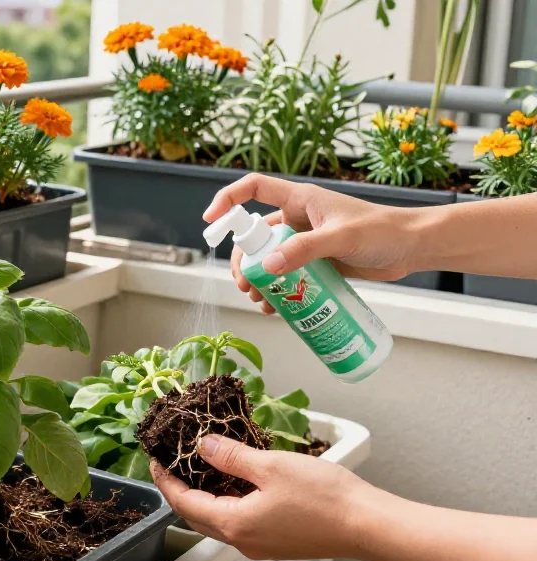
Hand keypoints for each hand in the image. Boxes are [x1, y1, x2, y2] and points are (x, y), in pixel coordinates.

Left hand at [151, 434, 374, 560]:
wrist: (368, 524)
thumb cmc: (324, 497)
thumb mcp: (270, 466)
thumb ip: (230, 456)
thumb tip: (202, 446)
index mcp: (234, 523)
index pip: (183, 502)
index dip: (165, 480)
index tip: (155, 460)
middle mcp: (242, 540)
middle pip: (196, 515)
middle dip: (179, 489)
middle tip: (171, 462)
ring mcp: (260, 544)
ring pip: (218, 518)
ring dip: (204, 494)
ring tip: (199, 464)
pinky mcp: (276, 541)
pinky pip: (240, 520)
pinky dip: (227, 500)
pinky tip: (234, 478)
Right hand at [204, 174, 419, 313]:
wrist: (413, 248)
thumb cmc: (383, 231)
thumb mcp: (342, 238)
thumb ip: (305, 250)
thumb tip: (269, 267)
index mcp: (300, 200)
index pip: (254, 189)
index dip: (228, 200)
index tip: (211, 221)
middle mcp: (298, 219)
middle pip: (254, 236)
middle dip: (244, 261)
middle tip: (246, 285)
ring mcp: (305, 242)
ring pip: (268, 259)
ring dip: (258, 280)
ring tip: (261, 301)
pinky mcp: (315, 263)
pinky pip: (287, 276)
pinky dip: (277, 291)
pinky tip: (277, 308)